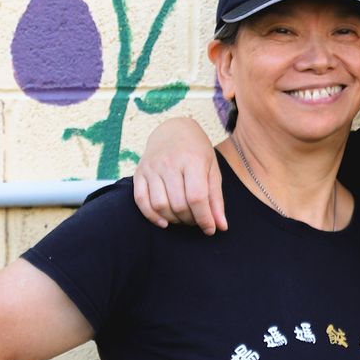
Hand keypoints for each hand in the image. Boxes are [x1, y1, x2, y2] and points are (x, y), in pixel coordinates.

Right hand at [134, 117, 225, 233]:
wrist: (173, 129)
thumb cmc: (197, 151)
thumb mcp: (212, 170)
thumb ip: (216, 199)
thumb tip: (221, 226)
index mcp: (192, 159)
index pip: (197, 197)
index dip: (204, 218)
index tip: (210, 229)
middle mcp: (169, 163)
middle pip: (178, 204)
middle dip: (190, 219)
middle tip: (196, 220)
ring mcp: (151, 167)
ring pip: (160, 205)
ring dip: (173, 219)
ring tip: (183, 218)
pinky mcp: (139, 172)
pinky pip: (141, 200)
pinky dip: (151, 216)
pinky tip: (164, 222)